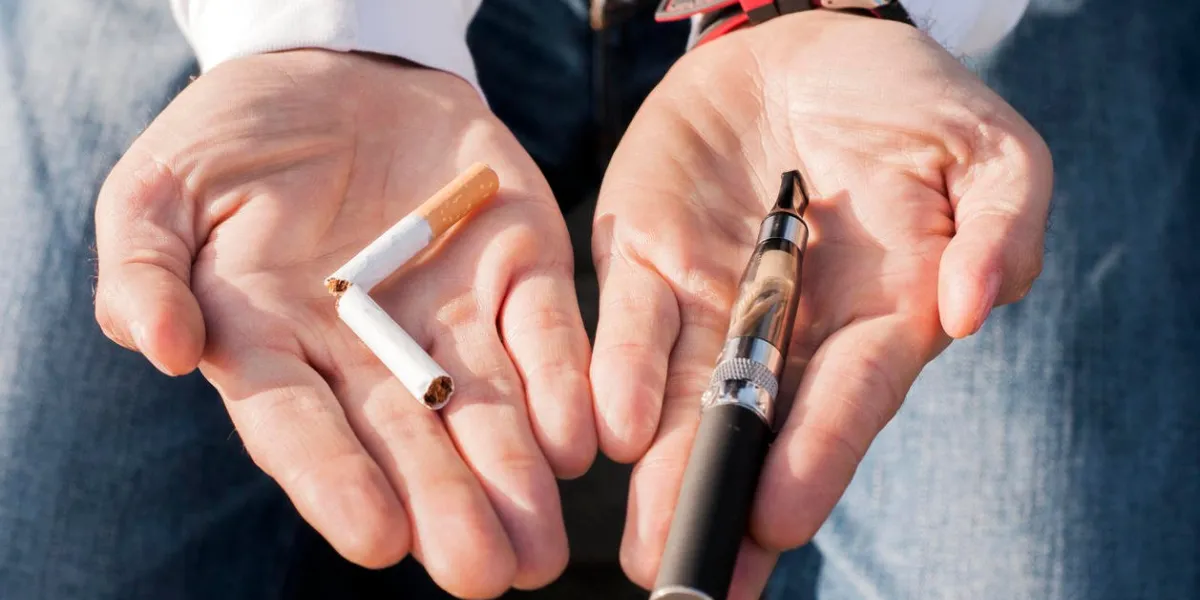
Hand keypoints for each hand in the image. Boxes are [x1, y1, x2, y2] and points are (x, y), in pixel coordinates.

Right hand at [94, 50, 594, 597]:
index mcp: (275, 346)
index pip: (302, 429)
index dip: (337, 482)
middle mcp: (369, 352)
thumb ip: (144, 265)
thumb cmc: (235, 137)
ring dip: (515, 475)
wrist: (339, 70)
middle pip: (408, 441)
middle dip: (446, 506)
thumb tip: (154, 347)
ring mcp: (450, 315)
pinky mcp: (517, 269)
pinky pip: (545, 333)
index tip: (376, 537)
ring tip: (539, 544)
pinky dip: (564, 384)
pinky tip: (577, 442)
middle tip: (483, 572)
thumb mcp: (161, 187)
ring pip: (486, 408)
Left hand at [591, 12, 1051, 596]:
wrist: (805, 45)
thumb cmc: (908, 103)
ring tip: (644, 546)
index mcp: (877, 318)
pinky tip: (609, 430)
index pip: (847, 400)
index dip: (816, 457)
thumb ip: (1003, 225)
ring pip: (683, 397)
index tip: (779, 518)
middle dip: (722, 502)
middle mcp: (789, 330)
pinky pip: (628, 322)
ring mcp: (711, 298)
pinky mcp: (646, 258)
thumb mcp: (987, 151)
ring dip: (663, 471)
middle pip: (755, 427)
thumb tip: (979, 307)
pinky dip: (619, 374)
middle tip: (689, 581)